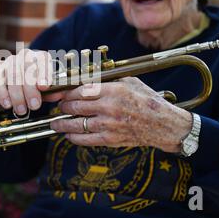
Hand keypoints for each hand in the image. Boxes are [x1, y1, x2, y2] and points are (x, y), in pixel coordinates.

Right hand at [0, 49, 63, 115]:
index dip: (44, 72)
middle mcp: (25, 56)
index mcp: (40, 58)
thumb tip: (58, 94)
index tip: (44, 87)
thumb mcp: (45, 91)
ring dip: (17, 94)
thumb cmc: (32, 88)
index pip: (44, 59)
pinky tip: (7, 104)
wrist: (13, 91)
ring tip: (21, 110)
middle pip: (27, 66)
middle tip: (34, 106)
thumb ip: (51, 92)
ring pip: (13, 73)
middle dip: (31, 88)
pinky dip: (2, 93)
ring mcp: (10, 60)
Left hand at [50, 77, 192, 152]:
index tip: (62, 94)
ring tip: (55, 123)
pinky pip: (86, 139)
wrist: (163, 125)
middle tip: (59, 107)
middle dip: (63, 107)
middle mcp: (109, 107)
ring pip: (77, 124)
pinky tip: (68, 135)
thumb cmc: (147, 100)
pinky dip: (74, 137)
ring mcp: (109, 125)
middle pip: (75, 106)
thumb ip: (109, 79)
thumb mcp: (130, 82)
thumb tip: (88, 78)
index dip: (67, 92)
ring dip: (62, 124)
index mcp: (113, 90)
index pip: (80, 90)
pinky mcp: (111, 139)